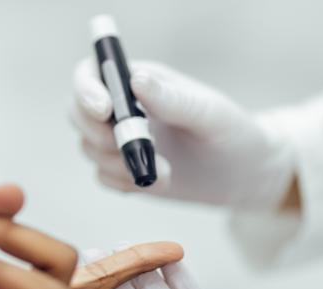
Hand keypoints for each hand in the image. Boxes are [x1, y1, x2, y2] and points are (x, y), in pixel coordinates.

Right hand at [70, 58, 293, 207]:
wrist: (244, 175)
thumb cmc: (233, 134)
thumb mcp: (209, 114)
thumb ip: (173, 99)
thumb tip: (136, 80)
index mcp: (141, 80)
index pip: (94, 73)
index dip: (88, 89)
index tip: (105, 111)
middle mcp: (124, 106)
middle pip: (78, 111)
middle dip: (97, 134)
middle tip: (129, 148)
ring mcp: (121, 139)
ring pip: (90, 147)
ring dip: (120, 164)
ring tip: (164, 172)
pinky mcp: (124, 169)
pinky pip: (103, 176)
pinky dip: (125, 183)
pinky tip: (159, 183)